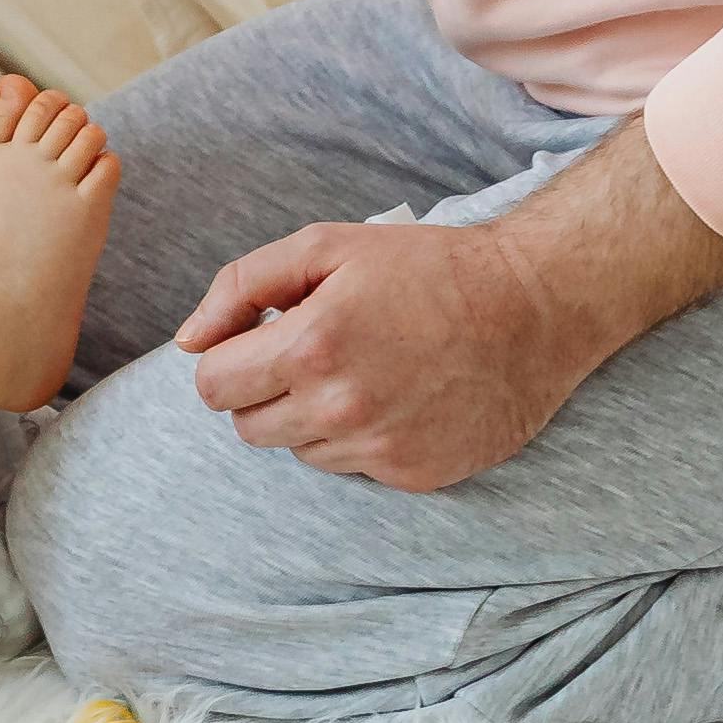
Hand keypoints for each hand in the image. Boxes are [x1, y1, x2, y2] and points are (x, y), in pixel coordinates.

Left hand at [171, 217, 617, 492]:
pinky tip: (396, 397)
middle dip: (262, 390)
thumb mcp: (327, 246)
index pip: (213, 386)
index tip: (257, 341)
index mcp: (310, 347)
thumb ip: (243, 286)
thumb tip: (188, 342)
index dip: (227, 360)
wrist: (533, 308)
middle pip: (248, 426)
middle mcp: (340, 409)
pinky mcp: (413, 476)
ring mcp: (378, 450)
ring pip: (298, 449)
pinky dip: (358, 439)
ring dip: (311, 416)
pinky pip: (350, 468)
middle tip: (310, 353)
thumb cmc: (428, 267)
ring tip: (361, 369)